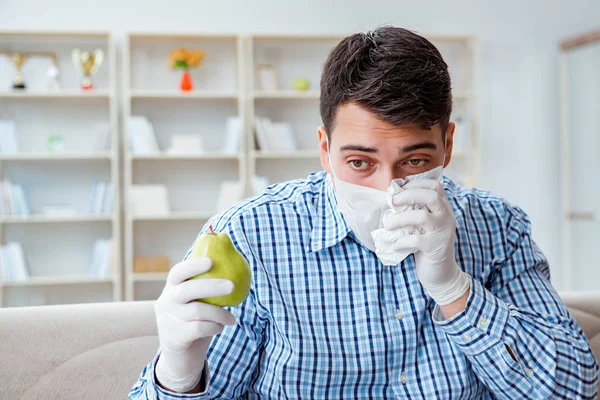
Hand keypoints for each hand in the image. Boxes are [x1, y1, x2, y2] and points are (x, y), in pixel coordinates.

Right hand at [154, 257, 236, 392]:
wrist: (180, 358)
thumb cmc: (194, 324)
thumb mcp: (196, 304)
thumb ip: (207, 291)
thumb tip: (234, 272)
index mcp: (171, 289)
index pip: (177, 273)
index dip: (193, 266)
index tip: (211, 261)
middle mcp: (165, 302)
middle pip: (187, 290)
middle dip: (212, 286)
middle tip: (232, 286)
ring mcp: (167, 321)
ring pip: (197, 311)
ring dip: (220, 313)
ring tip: (232, 319)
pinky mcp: (174, 338)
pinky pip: (199, 328)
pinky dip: (214, 327)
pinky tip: (220, 328)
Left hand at [383, 178, 469, 304]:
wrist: (442, 275)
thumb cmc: (428, 247)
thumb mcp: (424, 225)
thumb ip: (416, 211)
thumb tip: (392, 198)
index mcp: (444, 208)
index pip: (435, 186)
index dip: (416, 183)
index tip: (399, 187)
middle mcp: (447, 217)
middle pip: (431, 196)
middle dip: (407, 195)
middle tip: (391, 201)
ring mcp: (443, 232)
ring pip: (421, 217)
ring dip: (400, 219)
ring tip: (387, 225)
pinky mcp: (436, 248)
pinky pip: (415, 240)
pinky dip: (401, 241)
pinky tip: (394, 245)